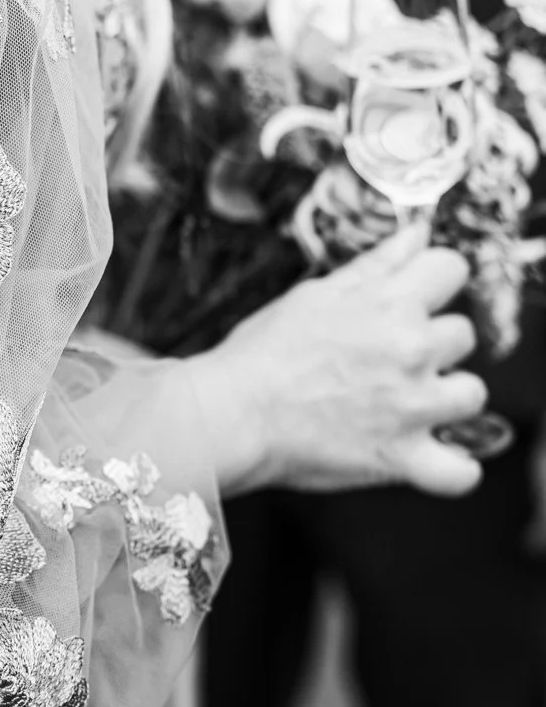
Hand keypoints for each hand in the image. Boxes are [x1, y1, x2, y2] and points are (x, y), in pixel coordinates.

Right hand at [192, 223, 485, 497]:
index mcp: (388, 302)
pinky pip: (461, 473)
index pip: (452, 268)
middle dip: (433, 343)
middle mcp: (411, 349)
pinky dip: (452, 469)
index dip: (434, 281)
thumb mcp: (316, 294)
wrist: (233, 413)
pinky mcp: (402, 457)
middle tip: (393, 358)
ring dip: (447, 398)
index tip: (418, 296)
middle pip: (464, 333)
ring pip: (473, 394)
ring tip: (410, 404)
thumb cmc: (262, 353)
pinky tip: (432, 456)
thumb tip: (419, 233)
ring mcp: (413, 406)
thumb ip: (376, 264)